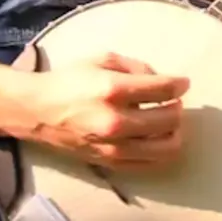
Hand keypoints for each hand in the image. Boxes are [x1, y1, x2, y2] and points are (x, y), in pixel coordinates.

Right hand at [30, 52, 189, 171]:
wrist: (38, 110)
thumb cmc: (70, 80)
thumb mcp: (103, 59)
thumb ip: (137, 66)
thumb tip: (162, 79)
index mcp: (113, 89)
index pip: (163, 89)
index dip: (180, 84)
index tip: (183, 82)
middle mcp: (115, 120)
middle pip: (169, 119)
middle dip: (177, 107)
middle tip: (173, 100)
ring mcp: (112, 145)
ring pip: (165, 147)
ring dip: (174, 132)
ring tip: (166, 120)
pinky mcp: (109, 161)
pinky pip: (148, 163)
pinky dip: (159, 150)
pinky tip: (155, 137)